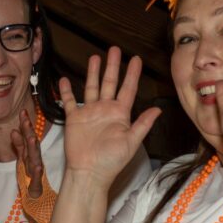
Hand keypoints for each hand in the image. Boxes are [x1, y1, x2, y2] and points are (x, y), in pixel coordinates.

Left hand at [11, 109, 45, 197]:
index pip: (28, 136)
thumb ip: (18, 145)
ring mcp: (36, 170)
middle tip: (26, 119)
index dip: (25, 124)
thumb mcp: (21, 157)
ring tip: (32, 138)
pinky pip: (37, 176)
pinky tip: (38, 165)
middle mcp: (34, 159)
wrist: (36, 196)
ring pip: (35, 157)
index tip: (22, 112)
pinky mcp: (36, 182)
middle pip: (32, 143)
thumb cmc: (30, 175)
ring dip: (34, 148)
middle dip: (29, 131)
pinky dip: (38, 171)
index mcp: (30, 153)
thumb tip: (14, 130)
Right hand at [58, 48, 160, 186]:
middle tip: (115, 49)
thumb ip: (143, 124)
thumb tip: (158, 109)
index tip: (136, 59)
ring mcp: (90, 113)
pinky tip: (64, 79)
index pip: (128, 89)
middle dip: (113, 67)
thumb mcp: (132, 141)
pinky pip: (70, 102)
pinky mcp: (74, 119)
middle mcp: (105, 110)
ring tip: (95, 57)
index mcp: (120, 114)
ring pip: (91, 87)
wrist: (89, 172)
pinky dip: (66, 91)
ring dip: (93, 73)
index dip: (132, 74)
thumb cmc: (112, 161)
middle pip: (110, 83)